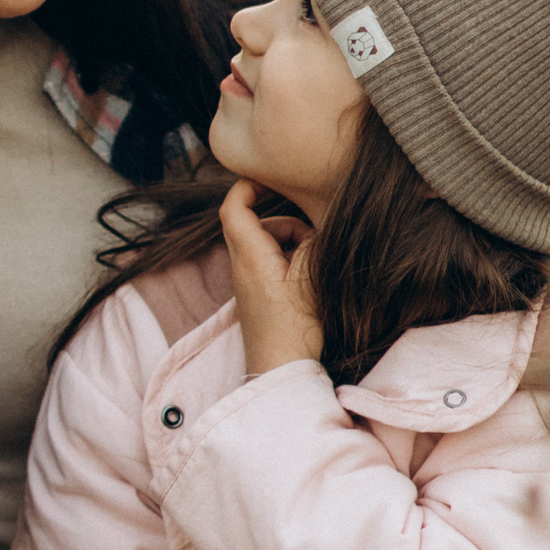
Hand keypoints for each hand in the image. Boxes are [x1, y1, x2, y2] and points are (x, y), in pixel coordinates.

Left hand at [221, 183, 320, 377]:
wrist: (280, 372)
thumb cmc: (294, 329)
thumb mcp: (310, 280)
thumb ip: (311, 244)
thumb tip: (315, 227)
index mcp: (250, 256)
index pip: (234, 207)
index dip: (248, 185)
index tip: (271, 177)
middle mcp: (241, 265)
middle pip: (252, 223)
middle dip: (283, 218)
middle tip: (312, 231)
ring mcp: (247, 281)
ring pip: (263, 243)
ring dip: (289, 240)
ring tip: (315, 258)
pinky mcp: (256, 295)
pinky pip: (267, 262)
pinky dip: (287, 258)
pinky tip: (309, 275)